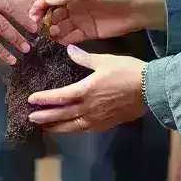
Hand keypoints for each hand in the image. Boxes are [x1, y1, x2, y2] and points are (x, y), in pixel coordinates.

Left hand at [27, 46, 146, 132]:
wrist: (150, 89)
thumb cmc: (127, 71)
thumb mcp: (104, 61)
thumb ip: (84, 58)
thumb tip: (69, 50)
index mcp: (86, 91)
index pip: (60, 97)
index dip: (44, 99)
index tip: (31, 100)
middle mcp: (89, 108)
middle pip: (62, 115)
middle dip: (45, 117)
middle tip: (31, 118)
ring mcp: (98, 118)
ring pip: (72, 126)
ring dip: (57, 127)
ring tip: (45, 128)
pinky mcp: (107, 124)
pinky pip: (86, 129)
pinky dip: (74, 129)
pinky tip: (70, 129)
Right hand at [32, 0, 165, 43]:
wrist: (136, 10)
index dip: (41, 3)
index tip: (33, 12)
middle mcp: (73, 4)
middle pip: (53, 12)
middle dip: (44, 19)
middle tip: (38, 26)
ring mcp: (79, 19)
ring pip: (60, 25)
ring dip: (53, 29)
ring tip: (51, 33)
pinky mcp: (86, 33)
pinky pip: (70, 37)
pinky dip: (63, 39)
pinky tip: (58, 41)